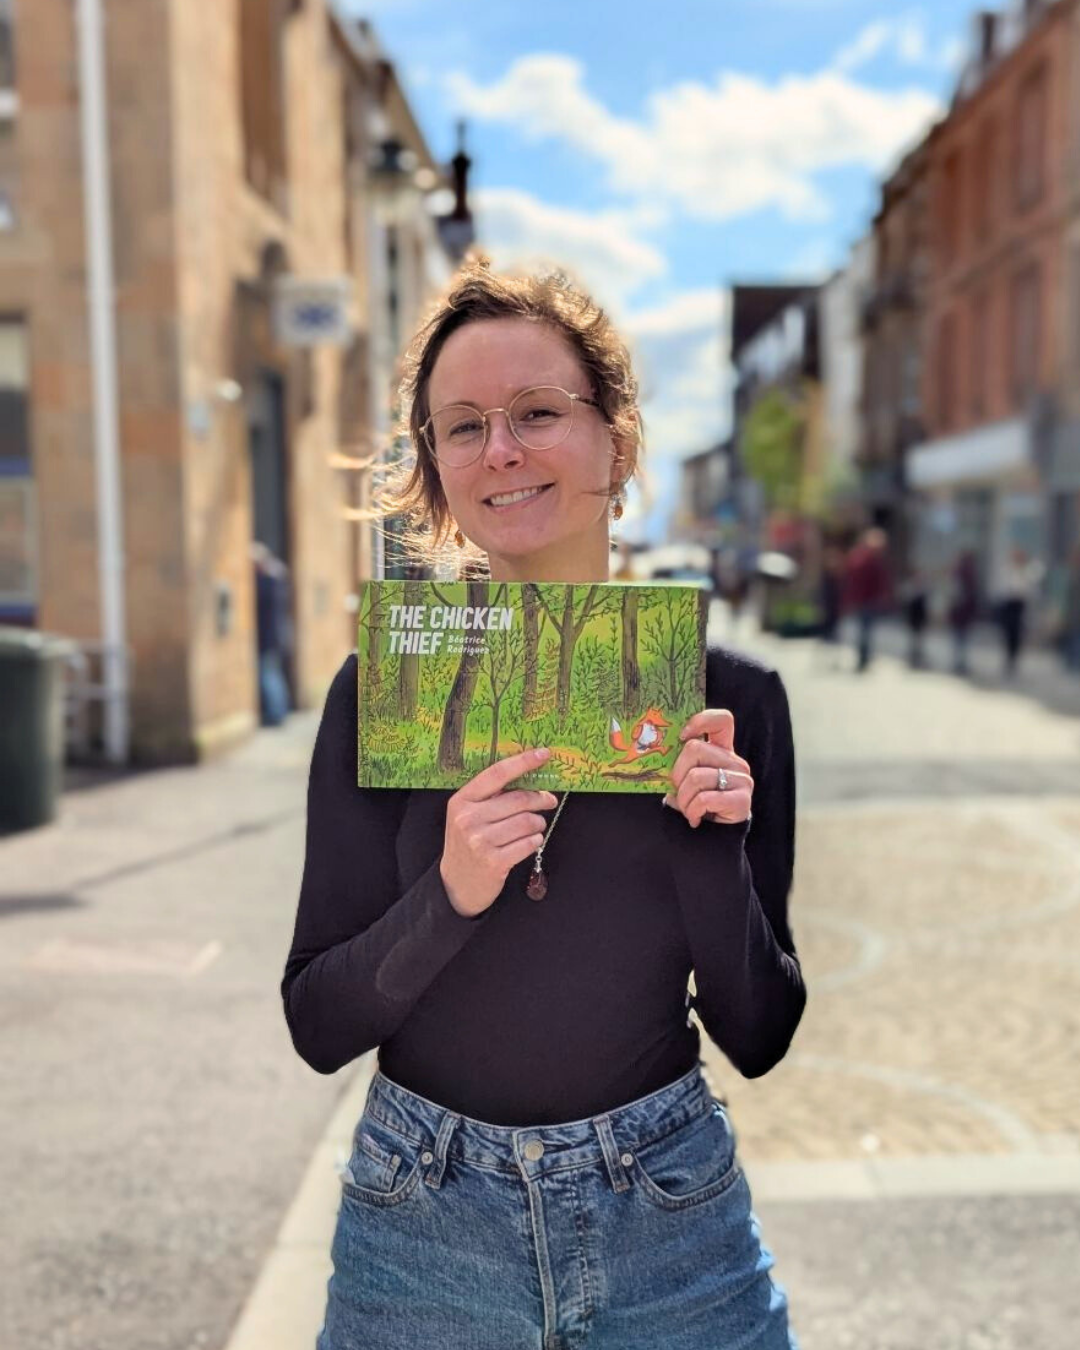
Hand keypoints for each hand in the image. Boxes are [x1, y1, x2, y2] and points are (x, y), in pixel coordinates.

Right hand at [440, 748, 558, 916]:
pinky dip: (535, 840)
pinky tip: (529, 841)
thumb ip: (491, 797)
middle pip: (519, 798)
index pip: (497, 773)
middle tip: (549, 800)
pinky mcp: (494, 862)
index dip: (523, 761)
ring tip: (535, 826)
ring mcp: (480, 841)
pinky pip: (528, 843)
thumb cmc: (467, 843)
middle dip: (540, 798)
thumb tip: (530, 777)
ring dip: (538, 823)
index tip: (544, 754)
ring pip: (527, 821)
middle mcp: (468, 819)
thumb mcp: (468, 815)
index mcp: (462, 800)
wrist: (456, 884)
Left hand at [663, 709, 753, 827]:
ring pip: (696, 777)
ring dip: (683, 799)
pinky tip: (695, 819)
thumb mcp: (687, 780)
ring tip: (687, 809)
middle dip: (677, 774)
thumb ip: (681, 765)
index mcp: (722, 750)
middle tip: (678, 792)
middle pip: (695, 749)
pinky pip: (705, 799)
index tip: (682, 736)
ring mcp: (742, 779)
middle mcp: (735, 761)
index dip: (701, 721)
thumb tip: (658, 757)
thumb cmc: (698, 804)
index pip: (722, 720)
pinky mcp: (742, 799)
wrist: (715, 838)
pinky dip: (692, 811)